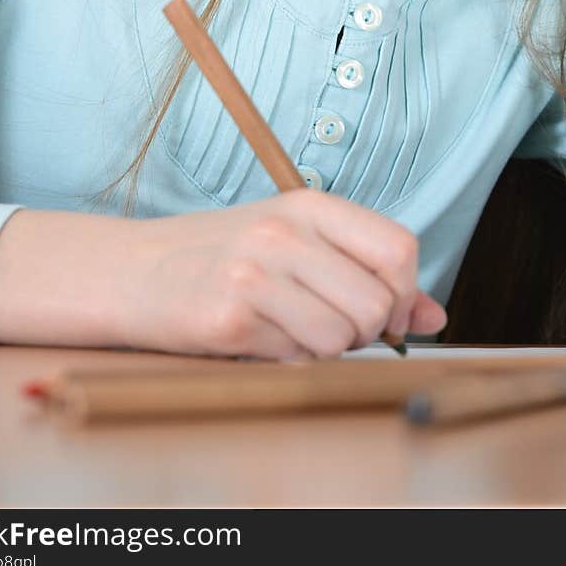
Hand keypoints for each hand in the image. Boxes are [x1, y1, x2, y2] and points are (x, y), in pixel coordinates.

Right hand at [116, 190, 447, 358]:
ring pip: (341, 338)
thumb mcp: (295, 245)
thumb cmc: (220, 257)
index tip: (385, 310)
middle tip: (331, 326)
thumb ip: (366, 272)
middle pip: (377, 301)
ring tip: (290, 330)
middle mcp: (284, 233)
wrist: (131, 272)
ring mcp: (254, 273)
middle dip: (366, 331)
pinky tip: (259, 338)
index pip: (398, 246)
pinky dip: (288, 360)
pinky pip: (296, 358)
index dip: (405, 291)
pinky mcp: (229, 318)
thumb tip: (434, 317)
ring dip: (326, 350)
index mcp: (307, 205)